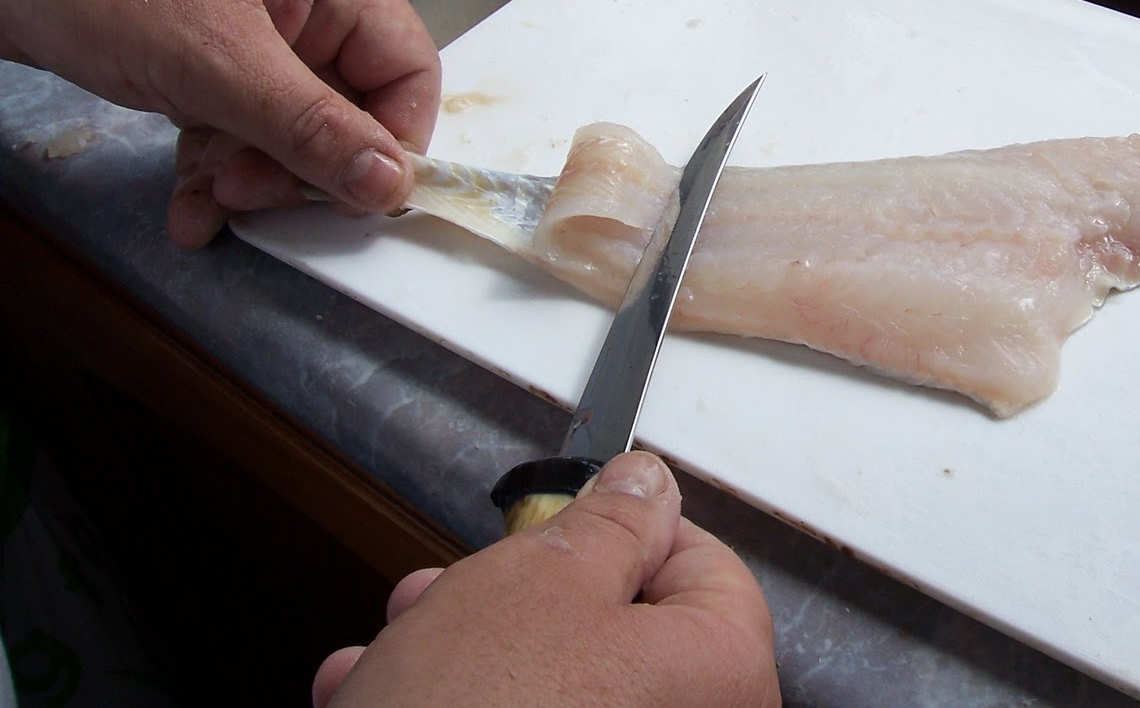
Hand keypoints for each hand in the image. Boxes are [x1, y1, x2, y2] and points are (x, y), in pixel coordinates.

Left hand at [0, 0, 440, 245]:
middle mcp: (299, 10)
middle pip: (347, 111)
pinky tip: (187, 207)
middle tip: (253, 192)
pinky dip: (212, 175)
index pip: (406, 67)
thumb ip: (311, 127)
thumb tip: (391, 185)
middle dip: (304, 166)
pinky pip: (232, 136)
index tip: (361, 192)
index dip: (395, 135)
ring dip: (252, 181)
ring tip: (208, 201)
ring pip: (286, 134)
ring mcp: (247, 41)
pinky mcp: (198, 69)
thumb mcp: (219, 60)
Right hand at [311, 451, 780, 707]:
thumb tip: (648, 485)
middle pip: (615, 629)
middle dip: (512, 596)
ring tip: (396, 643)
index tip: (561, 517)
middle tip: (449, 584)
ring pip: (555, 686)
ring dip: (467, 653)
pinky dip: (464, 703)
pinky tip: (385, 692)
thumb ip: (610, 521)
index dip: (623, 526)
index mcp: (723, 674)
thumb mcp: (543, 578)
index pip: (702, 564)